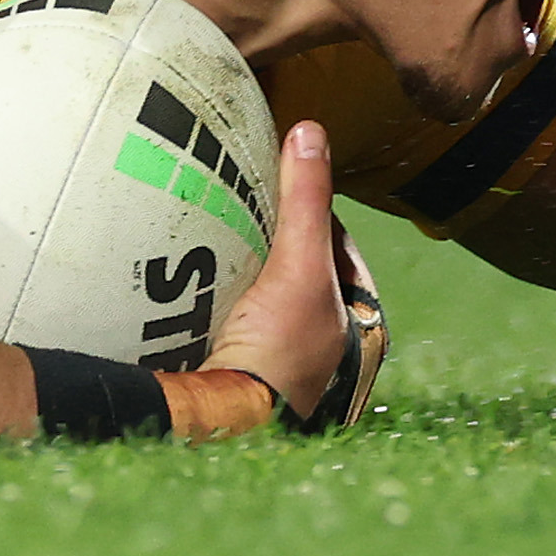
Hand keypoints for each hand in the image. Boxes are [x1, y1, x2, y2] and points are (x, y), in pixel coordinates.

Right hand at [208, 120, 348, 420]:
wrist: (230, 423)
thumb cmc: (280, 353)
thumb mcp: (301, 266)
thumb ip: (306, 200)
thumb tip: (310, 133)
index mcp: (363, 325)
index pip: (340, 248)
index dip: (314, 211)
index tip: (282, 183)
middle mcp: (332, 348)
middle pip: (301, 272)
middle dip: (274, 241)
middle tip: (242, 208)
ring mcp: (288, 365)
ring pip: (268, 298)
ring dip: (243, 271)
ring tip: (214, 238)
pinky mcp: (247, 375)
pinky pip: (234, 321)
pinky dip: (217, 299)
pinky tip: (193, 283)